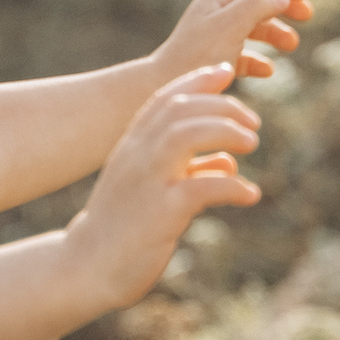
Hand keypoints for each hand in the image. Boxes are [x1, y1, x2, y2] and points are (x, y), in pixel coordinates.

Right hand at [65, 64, 263, 304]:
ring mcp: (147, 182)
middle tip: (253, 123)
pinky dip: (232, 186)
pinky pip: (201, 188)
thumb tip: (228, 162)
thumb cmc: (121, 228)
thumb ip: (190, 170)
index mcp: (132, 147)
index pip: (165, 99)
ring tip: (252, 143)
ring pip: (186, 135)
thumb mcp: (153, 190)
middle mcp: (137, 157)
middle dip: (222, 106)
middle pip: (180, 110)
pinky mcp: (160, 213)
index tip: (225, 72)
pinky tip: (251, 195)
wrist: (86, 268)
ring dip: (225, 132)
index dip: (197, 80)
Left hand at [152, 0, 311, 85]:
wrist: (164, 87)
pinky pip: (242, 56)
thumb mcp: (231, 25)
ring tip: (292, 46)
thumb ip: (257, 5)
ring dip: (276, 33)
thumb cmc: (197, 55)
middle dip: (284, 6)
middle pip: (256, 1)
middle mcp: (214, 15)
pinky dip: (259, 61)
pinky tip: (268, 72)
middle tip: (307, 15)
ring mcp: (214, 38)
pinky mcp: (214, 61)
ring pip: (252, 28)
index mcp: (217, 0)